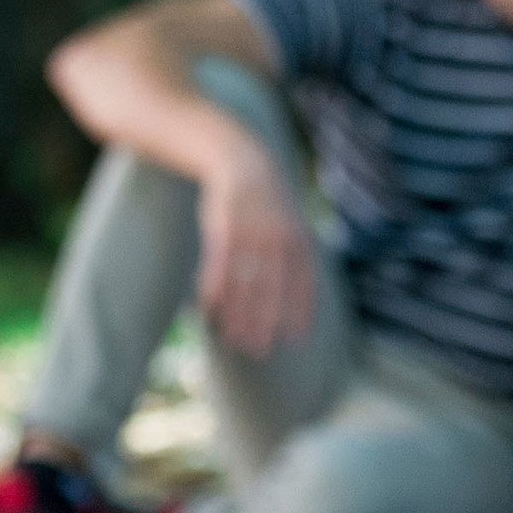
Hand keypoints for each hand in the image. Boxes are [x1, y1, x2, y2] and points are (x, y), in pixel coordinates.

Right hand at [197, 148, 316, 356]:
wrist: (243, 162)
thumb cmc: (268, 204)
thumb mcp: (292, 225)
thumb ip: (297, 258)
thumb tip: (300, 296)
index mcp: (299, 240)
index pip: (303, 284)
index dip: (299, 313)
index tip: (295, 340)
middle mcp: (278, 239)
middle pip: (271, 290)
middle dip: (264, 323)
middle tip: (258, 350)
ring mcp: (251, 233)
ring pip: (244, 282)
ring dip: (237, 314)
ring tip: (232, 339)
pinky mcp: (225, 227)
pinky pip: (219, 265)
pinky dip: (214, 289)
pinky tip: (209, 310)